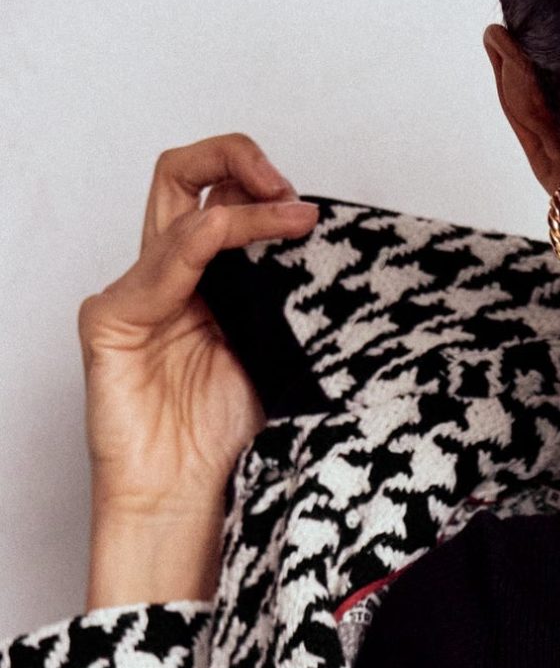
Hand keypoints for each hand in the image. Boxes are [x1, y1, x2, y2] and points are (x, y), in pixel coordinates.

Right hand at [79, 135, 316, 607]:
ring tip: (290, 212)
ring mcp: (136, 295)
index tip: (313, 212)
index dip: (263, 189)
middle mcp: (168, 279)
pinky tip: (250, 243)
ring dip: (239, 199)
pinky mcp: (112, 319)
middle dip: (238, 158)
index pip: (222, 201)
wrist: (184, 508)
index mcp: (207, 289)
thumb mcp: (277, 365)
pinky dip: (212, 241)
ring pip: (176, 202)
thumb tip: (340, 272)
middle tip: (287, 187)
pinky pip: (164, 262)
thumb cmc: (225, 450)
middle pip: (186, 176)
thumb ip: (289, 314)